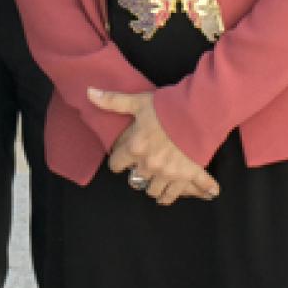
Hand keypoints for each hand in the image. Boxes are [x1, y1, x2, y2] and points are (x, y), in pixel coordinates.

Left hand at [88, 87, 218, 204]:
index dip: (118, 161)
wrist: (198, 113)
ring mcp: (168, 173)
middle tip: (143, 165)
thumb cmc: (166, 107)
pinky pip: (177, 194)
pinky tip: (185, 195)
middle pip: (135, 180)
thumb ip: (113, 101)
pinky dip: (180, 195)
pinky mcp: (186, 176)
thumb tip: (89, 92)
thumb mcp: (138, 102)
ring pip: (154, 191)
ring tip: (157, 180)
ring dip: (154, 187)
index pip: (116, 165)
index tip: (122, 157)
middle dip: (138, 173)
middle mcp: (149, 165)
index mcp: (135, 149)